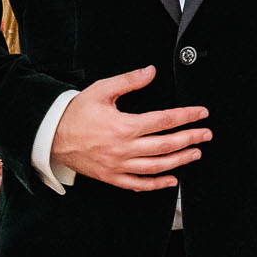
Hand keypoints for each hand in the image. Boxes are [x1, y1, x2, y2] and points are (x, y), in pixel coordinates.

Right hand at [49, 66, 209, 191]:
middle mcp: (124, 148)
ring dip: (179, 161)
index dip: (186, 116)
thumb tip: (151, 71)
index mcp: (124, 126)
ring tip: (195, 154)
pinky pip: (137, 184)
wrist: (51, 135)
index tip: (201, 113)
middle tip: (206, 134)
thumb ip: (129, 81)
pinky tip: (171, 181)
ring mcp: (118, 165)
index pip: (164, 121)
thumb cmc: (76, 112)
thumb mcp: (102, 90)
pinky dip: (156, 185)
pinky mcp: (111, 177)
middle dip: (190, 139)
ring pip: (156, 167)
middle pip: (165, 145)